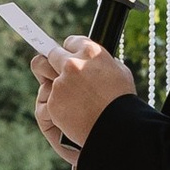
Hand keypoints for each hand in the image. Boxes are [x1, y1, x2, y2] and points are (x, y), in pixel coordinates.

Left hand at [34, 35, 135, 158]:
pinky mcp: (53, 101)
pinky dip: (57, 107)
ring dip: (55, 86)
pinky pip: (49, 101)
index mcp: (90, 52)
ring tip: (68, 98)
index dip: (70, 51)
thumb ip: (102, 62)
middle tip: (53, 70)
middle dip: (52, 62)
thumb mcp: (119, 72)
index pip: (70, 42)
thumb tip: (94, 61)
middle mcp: (72, 64)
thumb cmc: (122, 101)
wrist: (118, 128)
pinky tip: (71, 113)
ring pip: (47, 79)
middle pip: (50, 54)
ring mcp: (60, 83)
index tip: (68, 57)